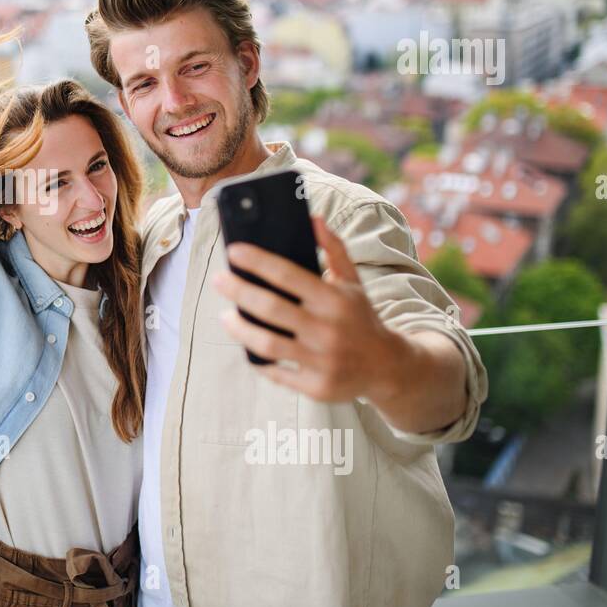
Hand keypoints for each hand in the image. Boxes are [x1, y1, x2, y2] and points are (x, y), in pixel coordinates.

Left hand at [212, 214, 410, 405]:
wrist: (388, 367)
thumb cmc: (361, 317)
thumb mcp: (354, 282)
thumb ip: (334, 250)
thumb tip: (313, 219)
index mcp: (336, 301)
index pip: (289, 275)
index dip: (258, 262)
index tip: (233, 251)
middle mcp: (329, 331)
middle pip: (272, 309)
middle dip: (239, 291)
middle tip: (218, 280)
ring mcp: (322, 362)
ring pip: (268, 344)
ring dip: (240, 329)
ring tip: (225, 316)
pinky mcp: (316, 387)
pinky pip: (276, 373)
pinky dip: (257, 359)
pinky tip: (246, 345)